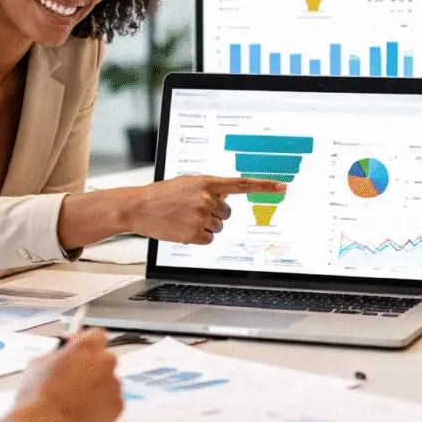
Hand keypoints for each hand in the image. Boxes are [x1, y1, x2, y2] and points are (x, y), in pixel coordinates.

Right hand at [7, 329, 122, 421]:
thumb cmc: (36, 394)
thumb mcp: (37, 363)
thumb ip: (56, 354)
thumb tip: (62, 353)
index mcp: (87, 346)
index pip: (96, 336)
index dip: (85, 344)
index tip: (76, 352)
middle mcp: (106, 361)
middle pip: (104, 359)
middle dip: (92, 366)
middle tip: (75, 380)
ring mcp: (114, 384)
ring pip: (108, 381)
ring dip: (97, 387)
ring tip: (77, 402)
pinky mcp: (118, 406)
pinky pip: (111, 401)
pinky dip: (101, 405)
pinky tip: (84, 414)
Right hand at [122, 175, 287, 243]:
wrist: (139, 206)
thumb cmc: (164, 194)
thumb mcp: (189, 183)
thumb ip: (210, 188)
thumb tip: (229, 196)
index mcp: (207, 182)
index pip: (242, 184)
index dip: (264, 186)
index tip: (282, 187)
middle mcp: (207, 198)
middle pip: (227, 213)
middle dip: (215, 213)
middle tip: (194, 210)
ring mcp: (200, 216)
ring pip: (218, 227)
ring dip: (206, 225)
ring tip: (185, 217)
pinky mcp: (193, 233)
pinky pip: (209, 239)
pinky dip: (199, 236)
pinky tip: (184, 228)